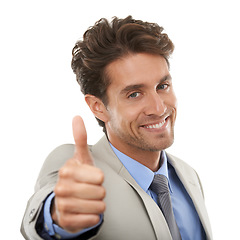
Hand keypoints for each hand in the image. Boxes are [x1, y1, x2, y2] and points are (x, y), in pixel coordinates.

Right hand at [52, 116, 105, 232]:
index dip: (100, 177)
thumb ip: (81, 138)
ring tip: (89, 199)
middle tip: (91, 189)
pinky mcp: (67, 220)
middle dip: (100, 191)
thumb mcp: (82, 157)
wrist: (67, 198)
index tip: (92, 177)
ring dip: (98, 204)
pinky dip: (94, 216)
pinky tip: (86, 210)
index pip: (99, 176)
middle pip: (100, 192)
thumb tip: (77, 116)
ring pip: (98, 207)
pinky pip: (93, 219)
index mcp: (67, 170)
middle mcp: (62, 187)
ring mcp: (63, 205)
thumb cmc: (79, 175)